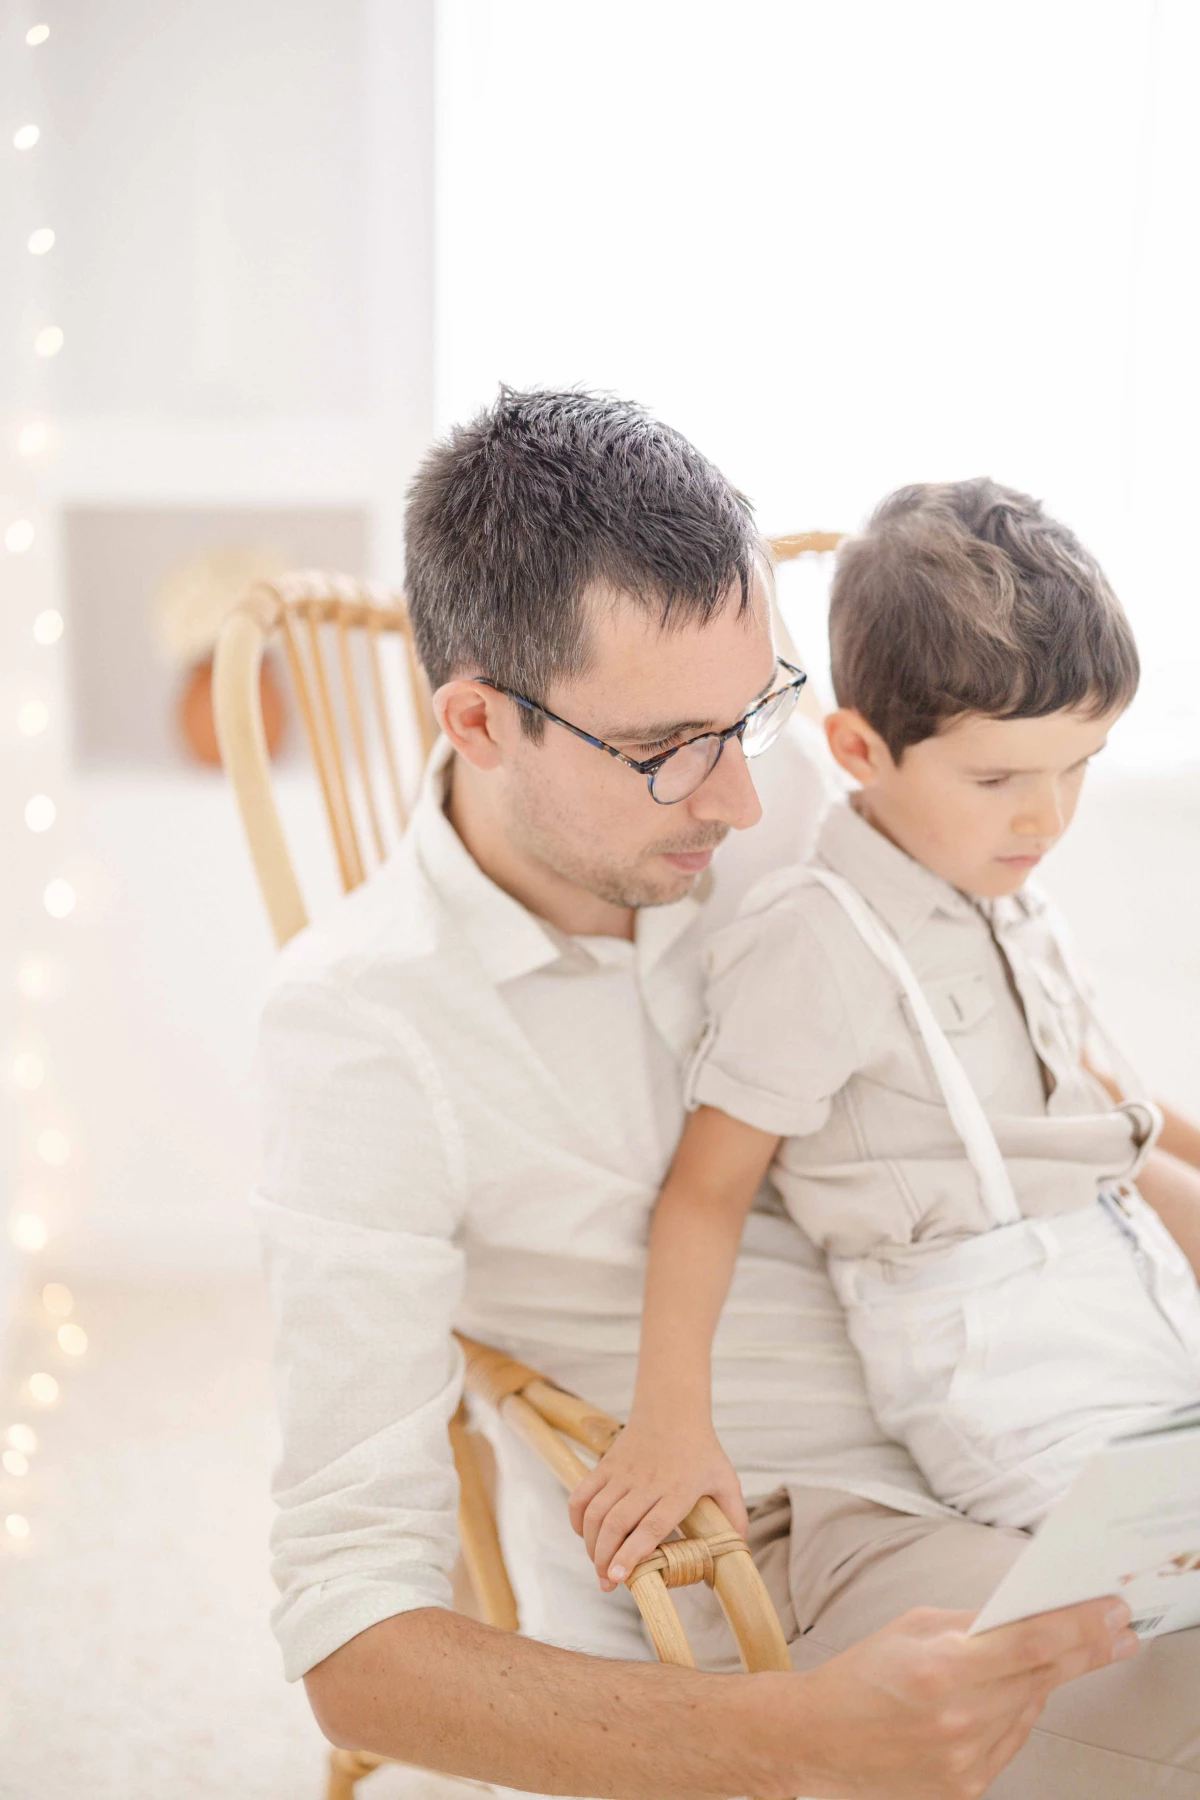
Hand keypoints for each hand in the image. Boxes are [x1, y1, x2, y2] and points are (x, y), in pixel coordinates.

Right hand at [568, 1414, 748, 1589]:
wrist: (672, 1409)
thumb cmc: (702, 1449)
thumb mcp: (726, 1480)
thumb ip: (735, 1516)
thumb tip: (741, 1549)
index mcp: (678, 1490)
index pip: (651, 1527)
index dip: (632, 1554)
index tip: (619, 1576)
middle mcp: (647, 1483)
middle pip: (617, 1525)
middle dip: (605, 1559)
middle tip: (607, 1583)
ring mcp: (623, 1473)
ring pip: (596, 1513)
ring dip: (591, 1544)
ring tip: (598, 1566)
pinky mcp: (606, 1465)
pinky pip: (582, 1494)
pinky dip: (576, 1518)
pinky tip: (584, 1534)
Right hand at [760, 1598, 1137, 1799]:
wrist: (821, 1740)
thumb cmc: (864, 1673)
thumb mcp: (913, 1627)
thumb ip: (973, 1624)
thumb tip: (1028, 1615)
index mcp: (942, 1668)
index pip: (1032, 1644)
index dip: (1080, 1626)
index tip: (1113, 1612)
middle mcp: (959, 1719)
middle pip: (1044, 1678)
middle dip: (1085, 1650)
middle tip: (1117, 1630)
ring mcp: (965, 1760)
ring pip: (1030, 1710)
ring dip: (1042, 1682)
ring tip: (1039, 1659)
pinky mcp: (966, 1787)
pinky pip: (1011, 1740)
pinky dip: (1014, 1713)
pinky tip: (1000, 1697)